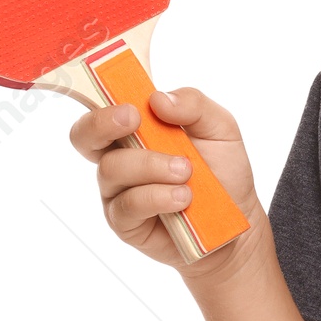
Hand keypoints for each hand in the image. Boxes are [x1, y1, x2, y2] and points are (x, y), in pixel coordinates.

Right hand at [68, 87, 260, 275]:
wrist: (236, 220)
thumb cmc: (222, 170)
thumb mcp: (220, 128)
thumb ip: (194, 105)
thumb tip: (158, 98)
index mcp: (136, 128)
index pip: (102, 108)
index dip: (104, 103)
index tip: (131, 107)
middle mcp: (119, 156)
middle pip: (85, 135)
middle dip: (103, 124)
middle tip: (134, 122)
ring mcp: (118, 190)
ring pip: (112, 168)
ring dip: (151, 166)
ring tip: (186, 174)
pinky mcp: (124, 222)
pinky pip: (128, 205)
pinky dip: (157, 197)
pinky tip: (182, 198)